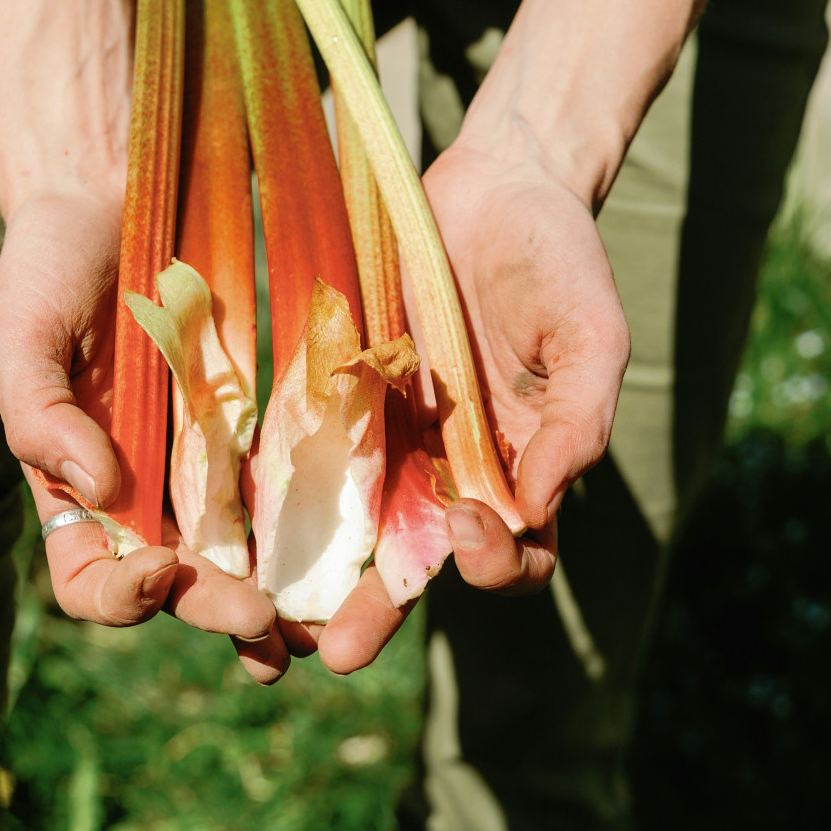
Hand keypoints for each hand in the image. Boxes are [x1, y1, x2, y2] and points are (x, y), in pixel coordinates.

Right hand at [0, 191, 274, 640]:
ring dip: (276, 601)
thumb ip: (40, 416)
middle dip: (216, 611)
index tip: (159, 566)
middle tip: (262, 623)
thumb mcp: (21, 335)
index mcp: (75, 490)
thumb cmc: (49, 267)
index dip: (121, 596)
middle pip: (180, 583)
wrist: (114, 194)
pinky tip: (346, 552)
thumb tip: (100, 491)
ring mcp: (205, 461)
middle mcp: (143, 492)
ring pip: (242, 556)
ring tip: (310, 630)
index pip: (91, 580)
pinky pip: (285, 485)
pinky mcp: (259, 421)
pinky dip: (312, 529)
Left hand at [305, 136, 629, 673]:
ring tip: (272, 614)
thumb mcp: (590, 332)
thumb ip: (577, 417)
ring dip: (313, 574)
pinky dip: (277, 492)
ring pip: (348, 525)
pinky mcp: (340, 392)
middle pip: (418, 565)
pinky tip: (241, 520)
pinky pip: (306, 452)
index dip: (496, 562)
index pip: (516, 553)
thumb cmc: (559, 258)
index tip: (475, 523)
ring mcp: (391, 433)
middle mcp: (452, 467)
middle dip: (378, 611)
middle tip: (338, 649)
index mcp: (522, 466)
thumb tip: (543, 503)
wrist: (497, 180)